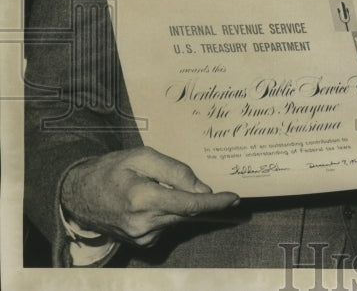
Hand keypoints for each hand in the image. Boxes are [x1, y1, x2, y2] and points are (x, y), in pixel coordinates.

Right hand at [61, 146, 239, 246]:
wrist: (79, 196)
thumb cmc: (111, 170)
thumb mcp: (143, 157)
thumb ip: (175, 171)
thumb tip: (202, 190)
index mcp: (143, 199)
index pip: (189, 205)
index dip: (215, 202)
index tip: (234, 198)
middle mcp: (143, 223)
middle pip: (187, 213)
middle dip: (206, 203)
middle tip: (224, 195)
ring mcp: (141, 236)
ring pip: (178, 218)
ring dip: (182, 204)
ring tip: (161, 188)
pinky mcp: (141, 242)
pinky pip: (167, 224)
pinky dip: (169, 212)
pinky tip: (155, 201)